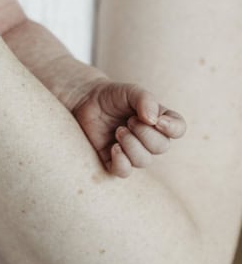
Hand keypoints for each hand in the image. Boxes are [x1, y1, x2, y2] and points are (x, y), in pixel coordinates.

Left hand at [70, 80, 186, 177]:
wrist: (86, 102)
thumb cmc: (113, 96)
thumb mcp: (131, 91)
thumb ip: (145, 100)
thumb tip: (154, 120)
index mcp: (160, 120)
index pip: (178, 130)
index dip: (172, 128)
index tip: (158, 121)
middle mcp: (150, 139)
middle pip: (161, 147)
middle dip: (145, 133)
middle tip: (128, 121)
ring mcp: (132, 151)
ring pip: (143, 160)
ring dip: (131, 144)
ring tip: (118, 130)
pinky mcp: (113, 161)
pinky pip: (124, 171)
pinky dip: (121, 161)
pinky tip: (113, 147)